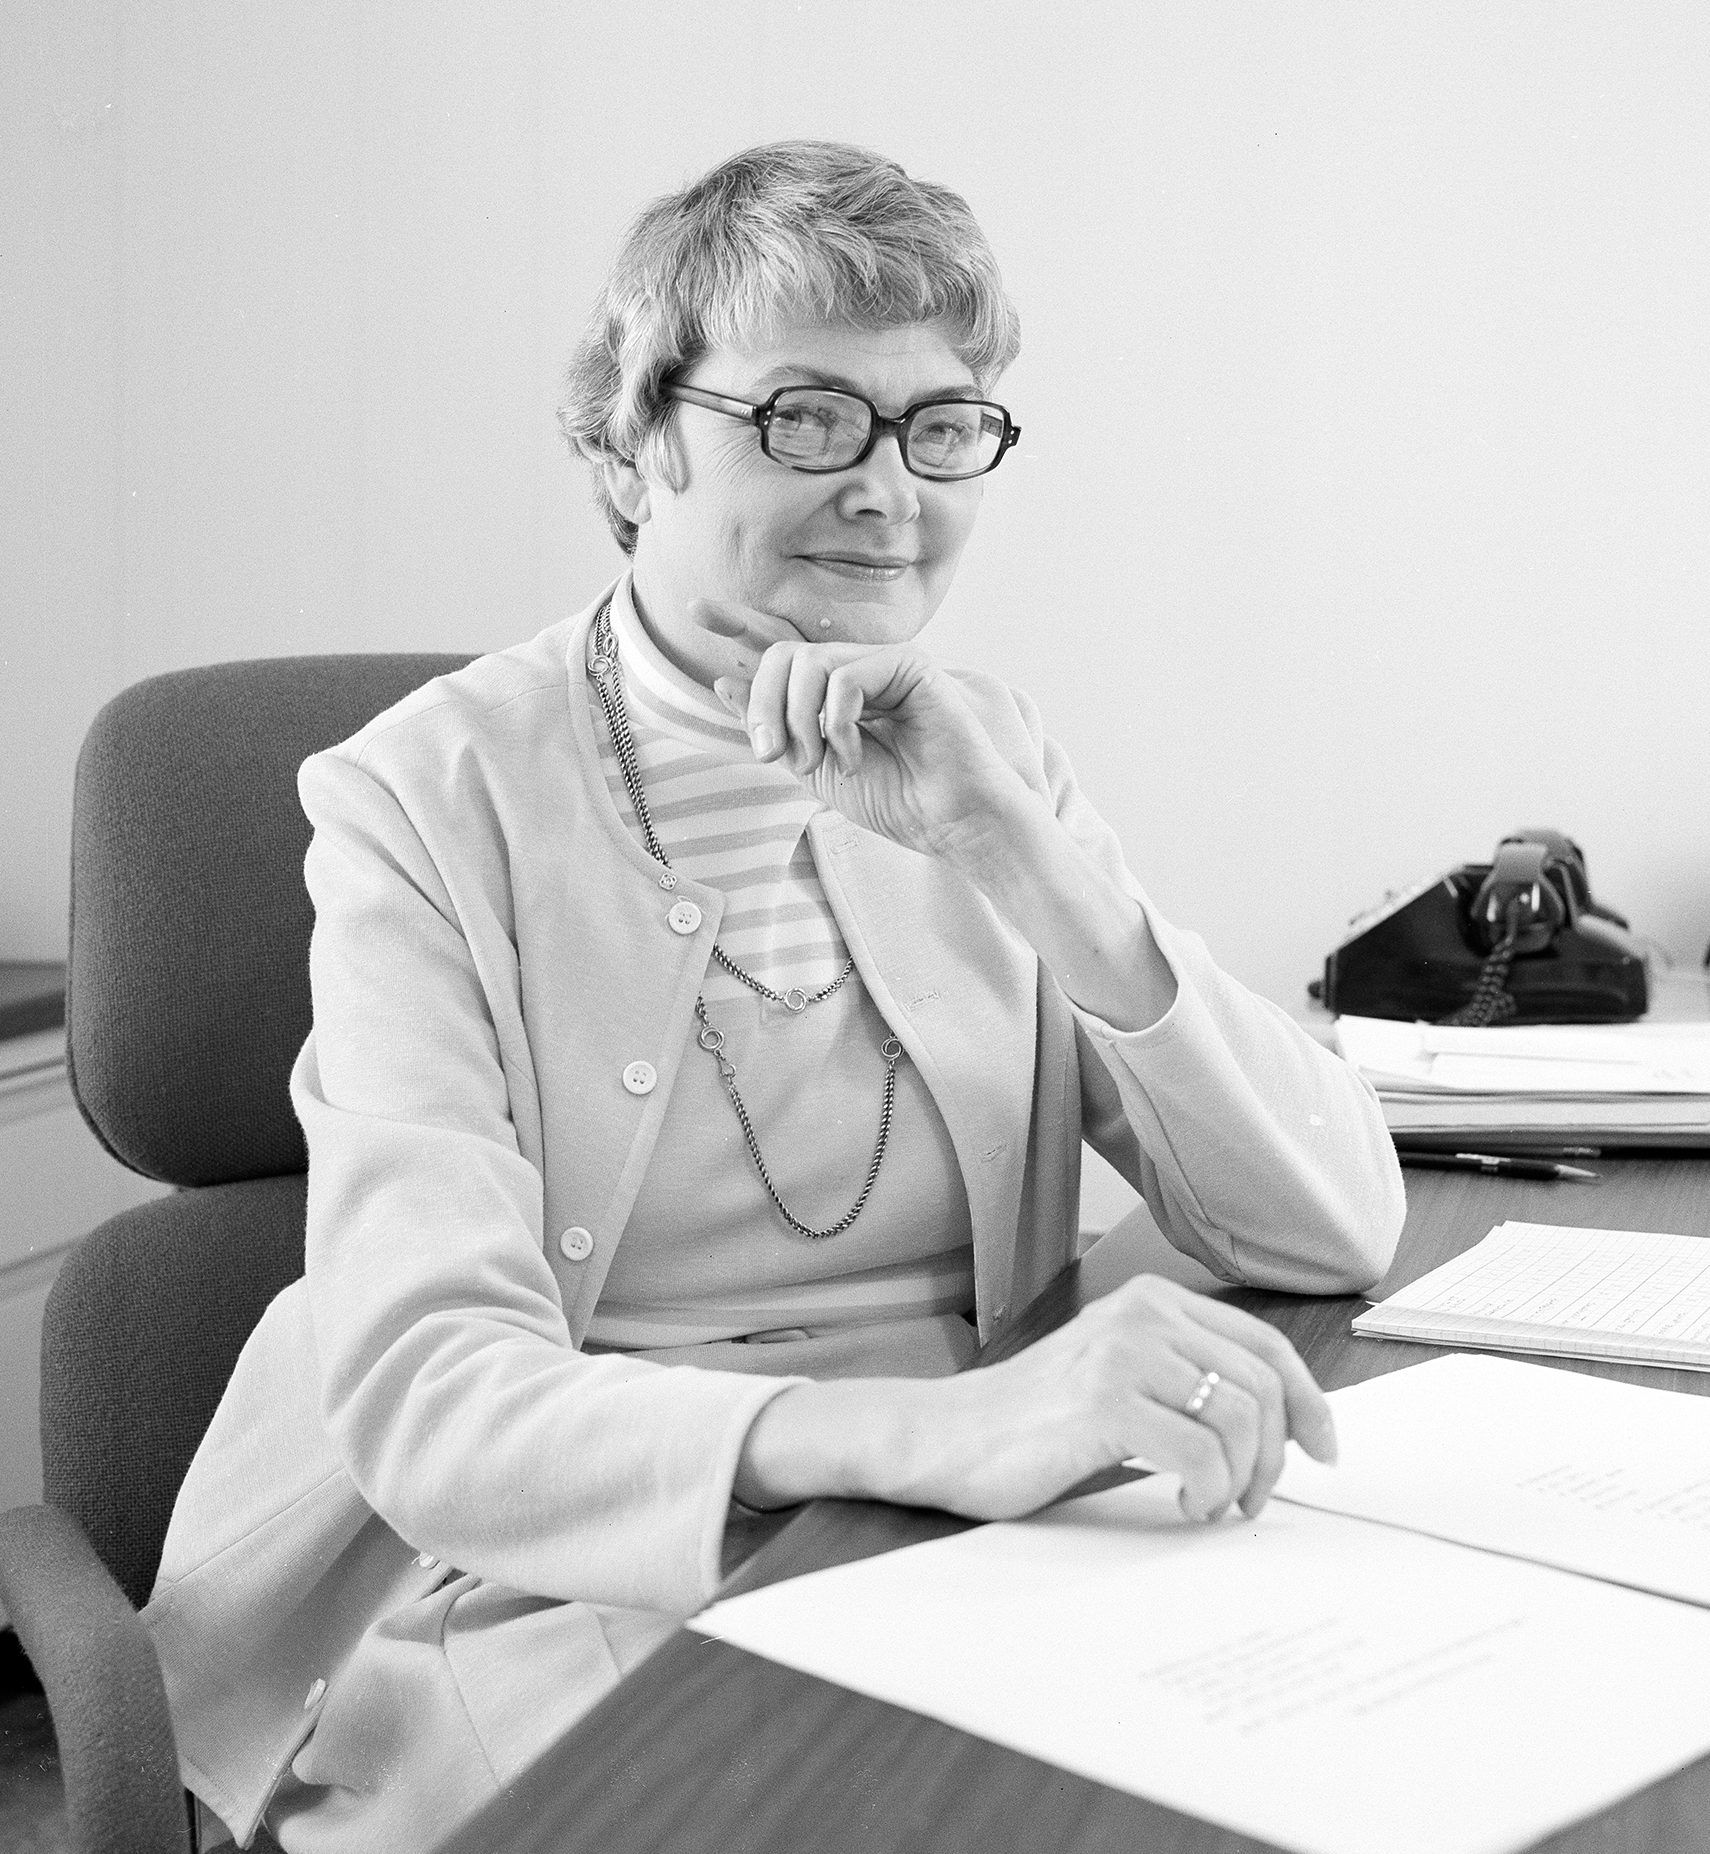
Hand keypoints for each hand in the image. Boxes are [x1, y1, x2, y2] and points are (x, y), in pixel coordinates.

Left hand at [695, 596, 1035, 861]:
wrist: (950, 821)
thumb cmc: (896, 800)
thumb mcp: (815, 768)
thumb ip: (774, 727)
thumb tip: (722, 681)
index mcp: (834, 691)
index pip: (780, 647)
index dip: (736, 624)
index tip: (694, 608)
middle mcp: (856, 667)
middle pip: (780, 654)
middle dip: (762, 705)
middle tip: (772, 754)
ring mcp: (883, 662)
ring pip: (807, 661)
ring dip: (798, 720)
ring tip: (816, 761)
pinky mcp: (910, 664)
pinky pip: (844, 677)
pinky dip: (838, 724)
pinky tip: (856, 757)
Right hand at [736, 1276, 1335, 1523]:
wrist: (945, 1438)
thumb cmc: (1031, 1422)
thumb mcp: (1117, 1378)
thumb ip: (1182, 1379)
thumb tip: (1278, 1426)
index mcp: (1150, 1302)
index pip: (1264, 1345)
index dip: (1309, 1400)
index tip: (1324, 1448)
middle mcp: (1142, 1315)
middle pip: (1262, 1384)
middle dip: (1275, 1455)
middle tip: (1250, 1501)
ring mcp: (1123, 1353)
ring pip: (1240, 1420)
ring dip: (1242, 1480)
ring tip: (1211, 1507)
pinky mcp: (1105, 1401)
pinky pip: (1201, 1454)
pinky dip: (1207, 1493)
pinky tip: (1182, 1507)